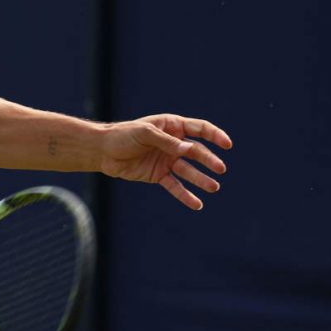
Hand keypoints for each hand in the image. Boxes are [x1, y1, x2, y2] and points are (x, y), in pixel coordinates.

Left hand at [100, 114, 232, 209]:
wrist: (102, 151)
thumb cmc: (123, 135)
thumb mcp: (144, 133)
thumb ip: (166, 141)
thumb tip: (189, 148)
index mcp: (172, 126)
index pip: (200, 129)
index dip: (215, 135)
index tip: (227, 145)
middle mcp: (173, 144)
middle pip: (196, 152)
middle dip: (209, 160)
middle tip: (220, 169)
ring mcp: (167, 160)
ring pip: (188, 171)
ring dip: (201, 179)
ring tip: (213, 187)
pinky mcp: (158, 175)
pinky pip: (175, 186)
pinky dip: (185, 195)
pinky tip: (197, 204)